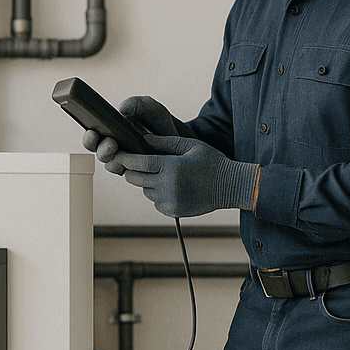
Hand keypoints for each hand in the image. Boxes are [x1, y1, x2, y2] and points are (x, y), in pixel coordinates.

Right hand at [83, 96, 189, 174]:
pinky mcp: (135, 170)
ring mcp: (124, 159)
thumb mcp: (151, 108)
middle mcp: (115, 146)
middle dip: (102, 149)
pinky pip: (125, 173)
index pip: (94, 136)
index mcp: (112, 129)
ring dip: (113, 160)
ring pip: (110, 164)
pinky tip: (131, 163)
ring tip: (121, 154)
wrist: (178, 138)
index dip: (90, 136)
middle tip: (112, 143)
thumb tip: (123, 109)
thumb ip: (138, 104)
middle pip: (99, 152)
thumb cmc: (160, 122)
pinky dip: (126, 169)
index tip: (92, 132)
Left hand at [119, 134, 260, 216]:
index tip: (118, 154)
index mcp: (171, 167)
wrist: (231, 186)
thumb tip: (142, 138)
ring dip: (147, 183)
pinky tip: (173, 186)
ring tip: (163, 174)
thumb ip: (164, 142)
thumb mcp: (190, 145)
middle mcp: (168, 186)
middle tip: (136, 163)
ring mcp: (170, 201)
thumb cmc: (212, 162)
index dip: (125, 158)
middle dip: (132, 170)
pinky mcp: (173, 211)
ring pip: (145, 191)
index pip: (138, 163)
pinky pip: (155, 202)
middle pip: (135, 179)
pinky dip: (158, 194)